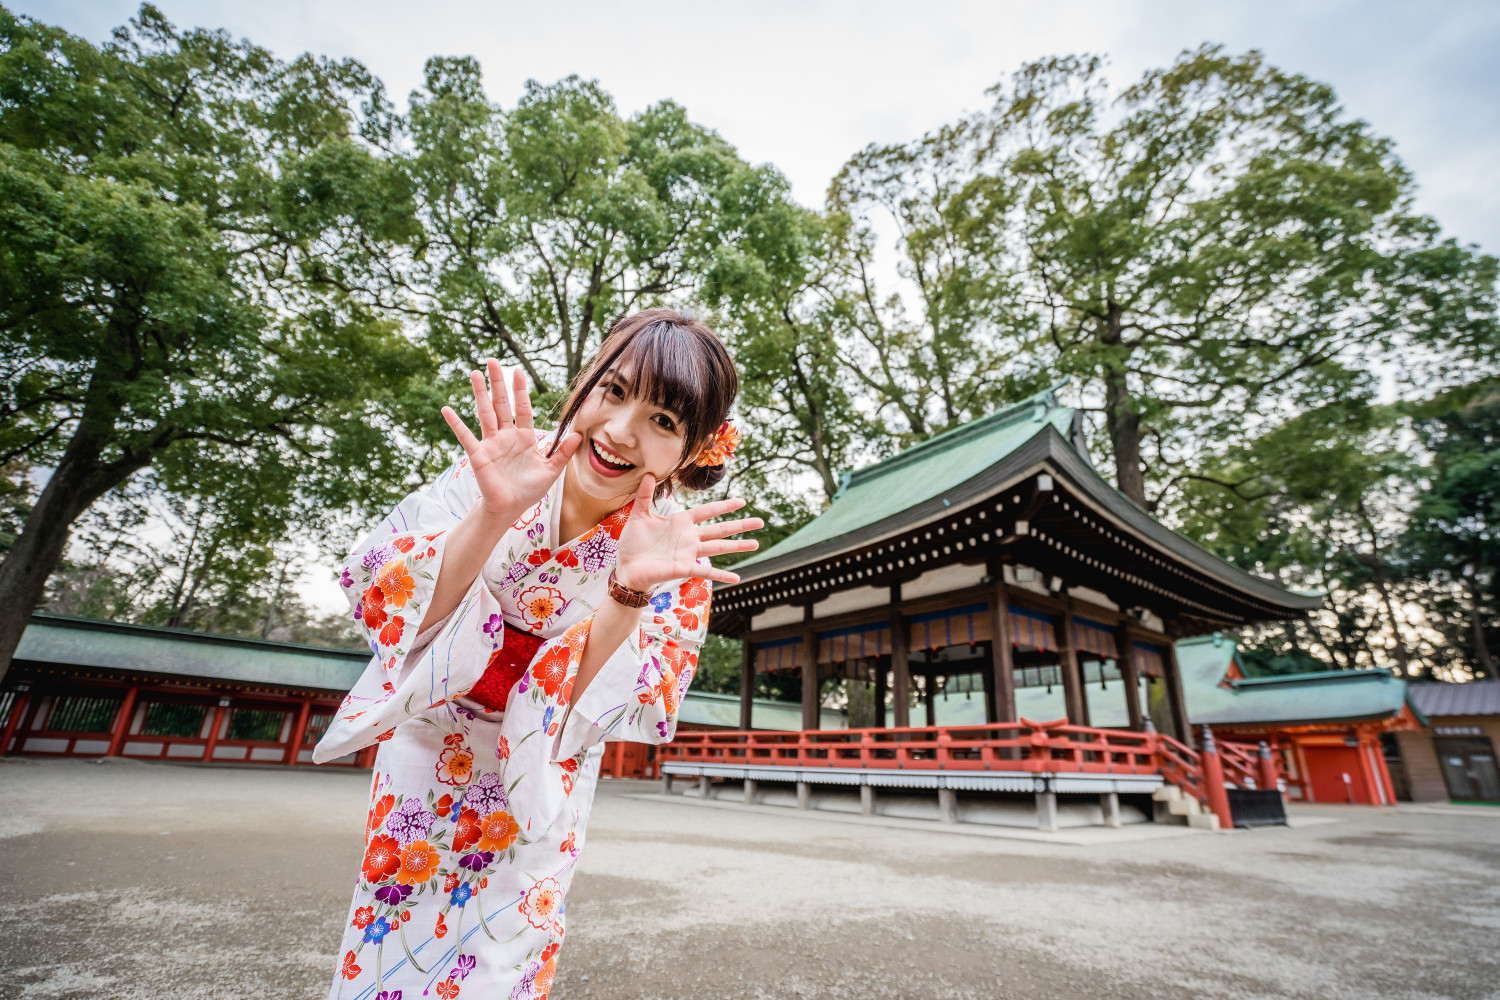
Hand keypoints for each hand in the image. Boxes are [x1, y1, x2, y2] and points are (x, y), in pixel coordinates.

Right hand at [440, 360, 581, 521]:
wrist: (509, 508)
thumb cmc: (528, 490)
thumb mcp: (550, 471)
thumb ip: (562, 452)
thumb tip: (579, 434)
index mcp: (524, 438)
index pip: (522, 409)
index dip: (520, 391)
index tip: (518, 372)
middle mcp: (506, 436)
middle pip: (501, 404)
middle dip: (498, 383)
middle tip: (493, 361)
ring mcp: (491, 444)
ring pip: (485, 413)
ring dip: (480, 393)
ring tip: (475, 373)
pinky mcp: (478, 454)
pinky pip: (465, 436)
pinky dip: (456, 423)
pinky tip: (447, 409)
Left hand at [613, 474, 763, 590]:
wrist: (626, 566)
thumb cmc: (633, 542)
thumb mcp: (639, 514)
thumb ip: (646, 495)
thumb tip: (650, 473)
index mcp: (681, 522)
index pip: (708, 511)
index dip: (724, 506)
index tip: (742, 501)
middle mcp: (690, 537)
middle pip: (720, 529)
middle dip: (741, 525)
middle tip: (761, 521)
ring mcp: (689, 553)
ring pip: (719, 547)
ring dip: (738, 546)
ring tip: (756, 544)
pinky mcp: (684, 568)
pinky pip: (706, 570)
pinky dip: (721, 575)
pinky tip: (737, 578)